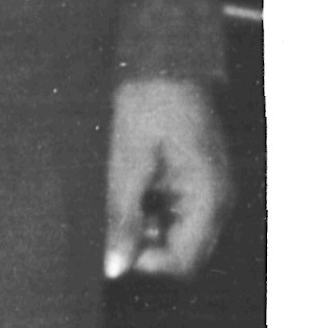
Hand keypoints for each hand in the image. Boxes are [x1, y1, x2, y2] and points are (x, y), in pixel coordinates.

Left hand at [103, 74, 229, 279]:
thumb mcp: (126, 163)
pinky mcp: (195, 179)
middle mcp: (217, 201)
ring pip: (174, 232)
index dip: (144, 261)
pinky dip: (146, 206)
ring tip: (119, 190)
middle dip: (142, 243)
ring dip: (142, 224)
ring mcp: (209, 190)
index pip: (182, 263)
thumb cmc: (147, 104)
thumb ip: (122, 217)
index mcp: (209, 200)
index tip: (110, 240)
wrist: (163, 60)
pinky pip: (172, 210)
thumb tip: (114, 267)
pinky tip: (127, 182)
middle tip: (109, 213)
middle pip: (181, 252)